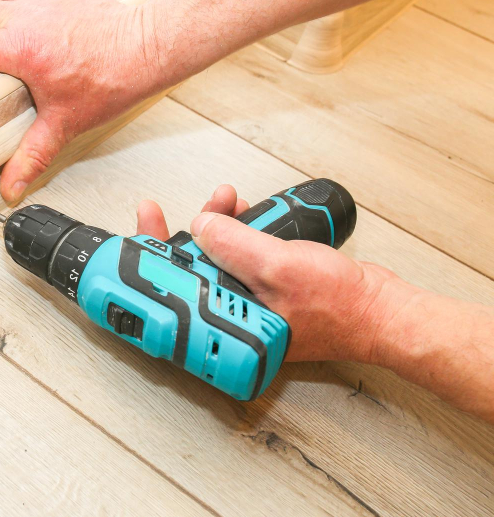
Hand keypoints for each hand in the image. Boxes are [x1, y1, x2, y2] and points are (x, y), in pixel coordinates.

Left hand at [137, 184, 397, 362]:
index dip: (150, 258)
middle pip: (187, 270)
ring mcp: (246, 305)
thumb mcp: (277, 267)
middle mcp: (230, 318)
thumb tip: (201, 226)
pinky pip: (237, 258)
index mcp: (225, 324)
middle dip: (185, 231)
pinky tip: (241, 212)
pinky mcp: (262, 292)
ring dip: (215, 226)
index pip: (171, 291)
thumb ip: (234, 246)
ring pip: (212, 260)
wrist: (382, 309)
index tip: (142, 226)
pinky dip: (237, 233)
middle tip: (181, 206)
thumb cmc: (340, 305)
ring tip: (226, 199)